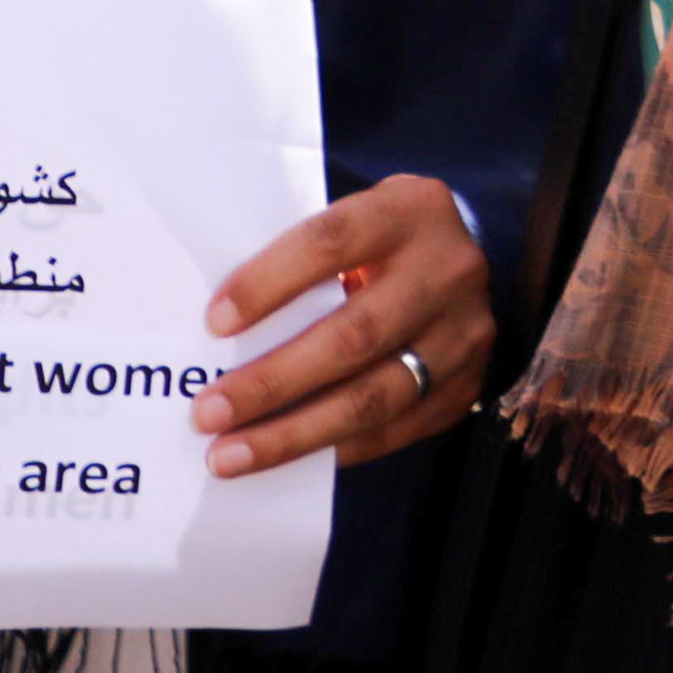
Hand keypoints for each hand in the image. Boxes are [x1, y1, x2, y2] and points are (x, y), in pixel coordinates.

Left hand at [190, 172, 490, 476]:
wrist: (459, 262)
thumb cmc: (377, 242)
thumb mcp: (352, 220)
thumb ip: (300, 258)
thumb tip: (217, 331)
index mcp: (410, 210)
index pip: (332, 243)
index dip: (270, 283)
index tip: (214, 322)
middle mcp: (447, 271)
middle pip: (355, 335)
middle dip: (272, 382)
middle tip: (208, 413)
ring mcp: (463, 334)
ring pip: (373, 397)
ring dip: (293, 434)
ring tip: (230, 455)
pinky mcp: (464, 386)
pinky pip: (391, 432)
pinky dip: (331, 450)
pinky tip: (282, 462)